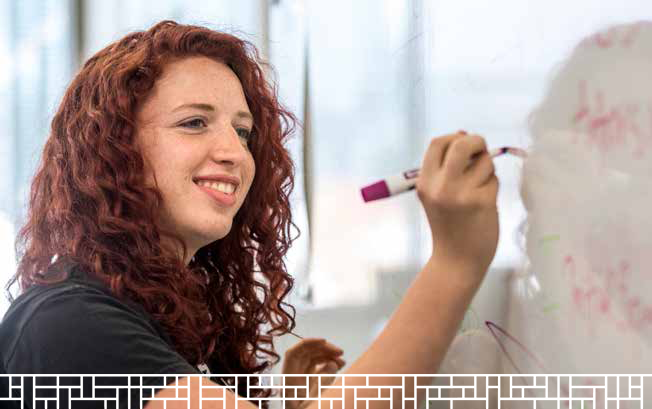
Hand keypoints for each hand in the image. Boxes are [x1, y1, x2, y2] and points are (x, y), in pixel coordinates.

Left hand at [281, 338, 344, 408]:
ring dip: (328, 356)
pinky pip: (318, 370)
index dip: (308, 343)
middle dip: (323, 349)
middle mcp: (294, 378)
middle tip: (340, 351)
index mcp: (289, 381)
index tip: (325, 341)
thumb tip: (333, 363)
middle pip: (305, 355)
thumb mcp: (315, 402)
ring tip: (343, 359)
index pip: (294, 354)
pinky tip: (340, 365)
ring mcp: (302, 382)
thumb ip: (324, 382)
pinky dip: (329, 365)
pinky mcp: (310, 387)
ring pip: (313, 361)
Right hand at [415, 131, 498, 275]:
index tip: (464, 146)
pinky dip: (493, 186)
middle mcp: (440, 185)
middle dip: (476, 142)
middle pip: (461, 143)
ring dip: (487, 169)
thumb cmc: (449, 226)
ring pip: (484, 161)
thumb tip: (464, 134)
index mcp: (424, 182)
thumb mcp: (437, 195)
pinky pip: (493, 179)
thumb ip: (447, 167)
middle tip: (481, 153)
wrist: (456, 260)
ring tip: (480, 188)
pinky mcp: (482, 202)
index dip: (454, 138)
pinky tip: (486, 203)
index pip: (438, 143)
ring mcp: (461, 193)